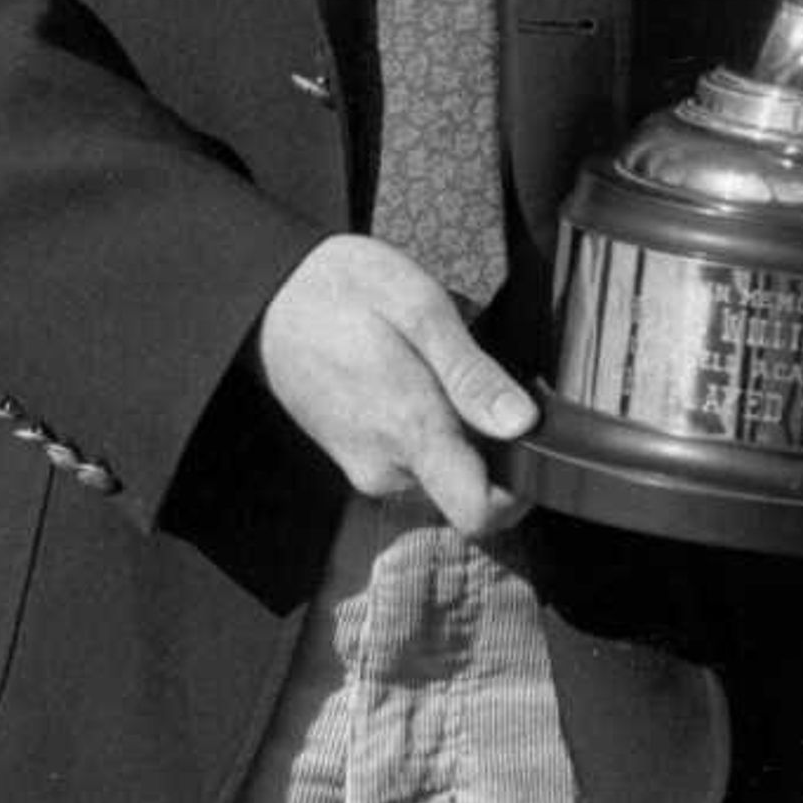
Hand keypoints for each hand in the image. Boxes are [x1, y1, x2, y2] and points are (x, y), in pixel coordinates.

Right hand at [254, 235, 538, 539]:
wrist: (268, 295)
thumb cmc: (344, 289)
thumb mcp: (419, 307)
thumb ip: (471, 373)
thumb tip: (524, 424)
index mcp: (409, 431)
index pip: (480, 513)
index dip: (522, 491)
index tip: (534, 440)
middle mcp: (387, 468)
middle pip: (467, 489)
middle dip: (490, 444)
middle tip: (485, 376)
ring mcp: (367, 468)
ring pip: (441, 472)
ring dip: (457, 432)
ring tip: (441, 366)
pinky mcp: (355, 459)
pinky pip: (412, 460)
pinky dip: (428, 428)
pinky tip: (415, 376)